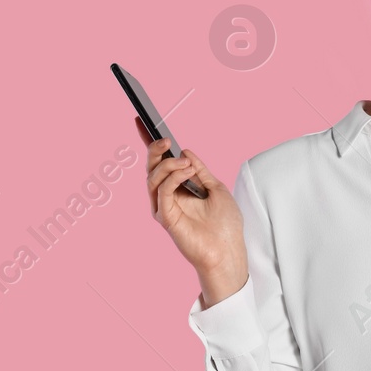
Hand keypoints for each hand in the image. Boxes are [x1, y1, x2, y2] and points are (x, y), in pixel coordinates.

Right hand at [137, 118, 247, 306]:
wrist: (229, 251)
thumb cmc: (225, 224)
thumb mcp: (216, 188)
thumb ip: (199, 170)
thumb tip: (185, 151)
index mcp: (178, 187)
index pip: (159, 162)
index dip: (149, 142)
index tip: (141, 119)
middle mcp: (167, 196)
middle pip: (151, 168)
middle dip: (154, 150)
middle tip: (164, 140)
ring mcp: (164, 207)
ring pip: (153, 178)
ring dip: (168, 165)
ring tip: (185, 162)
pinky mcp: (165, 218)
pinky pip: (162, 192)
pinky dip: (172, 178)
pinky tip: (186, 171)